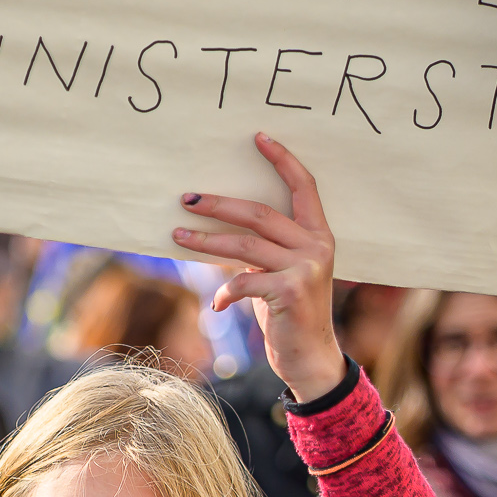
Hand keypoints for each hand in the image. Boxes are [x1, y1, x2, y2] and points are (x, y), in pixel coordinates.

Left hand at [173, 133, 344, 403]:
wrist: (311, 358)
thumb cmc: (290, 313)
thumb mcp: (282, 274)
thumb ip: (264, 250)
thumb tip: (217, 230)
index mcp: (319, 235)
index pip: (304, 186)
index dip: (283, 160)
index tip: (258, 137)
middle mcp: (316, 247)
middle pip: (259, 213)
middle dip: (219, 204)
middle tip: (187, 198)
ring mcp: (305, 269)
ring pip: (245, 244)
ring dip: (206, 239)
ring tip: (178, 235)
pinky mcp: (290, 293)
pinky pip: (244, 283)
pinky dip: (224, 292)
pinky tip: (216, 303)